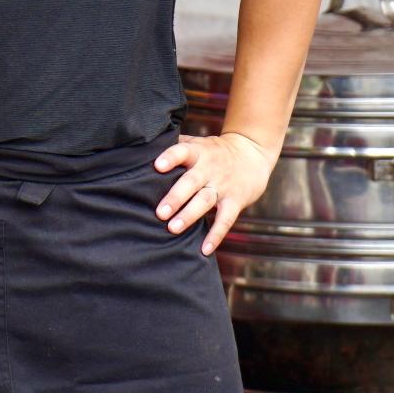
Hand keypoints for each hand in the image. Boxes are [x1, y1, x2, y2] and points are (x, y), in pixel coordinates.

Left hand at [154, 131, 276, 255]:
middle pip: (191, 182)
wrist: (252, 155)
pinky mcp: (235, 201)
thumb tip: (141, 148)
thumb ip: (174, 146)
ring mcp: (223, 185)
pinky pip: (226, 220)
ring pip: (205, 201)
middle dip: (175, 197)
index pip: (183, 151)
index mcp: (197, 152)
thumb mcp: (197, 143)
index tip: (157, 166)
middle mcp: (209, 168)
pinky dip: (216, 235)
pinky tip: (204, 249)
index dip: (171, 158)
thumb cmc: (213, 151)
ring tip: (173, 228)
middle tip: (160, 213)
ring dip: (189, 215)